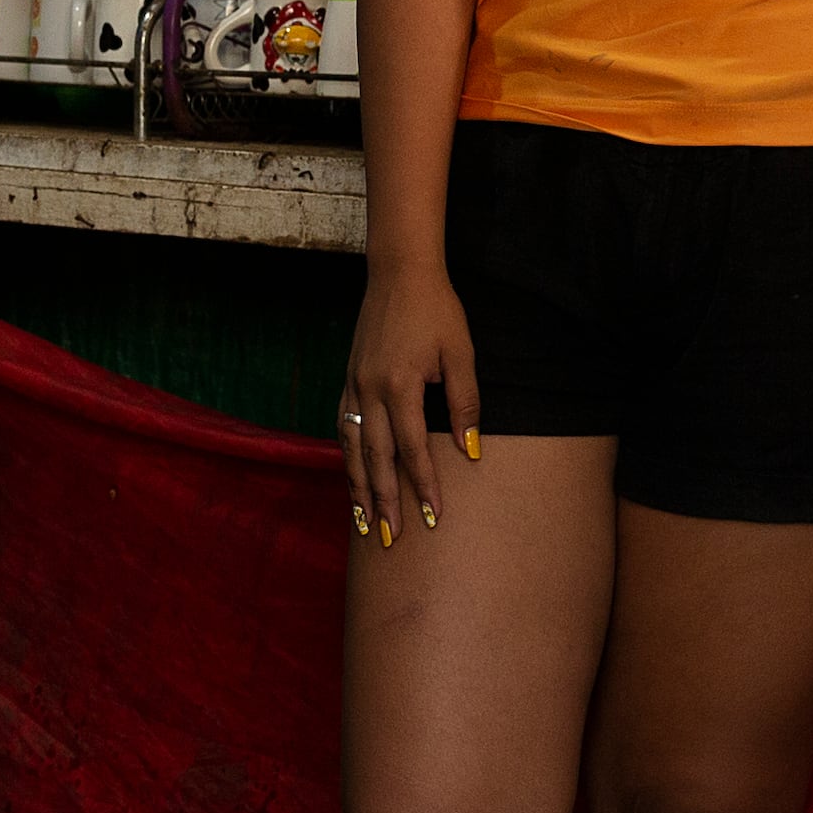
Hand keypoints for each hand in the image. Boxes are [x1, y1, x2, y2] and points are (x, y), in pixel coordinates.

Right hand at [340, 267, 481, 545]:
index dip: (423, 485)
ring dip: (358, 487)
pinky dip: (346, 457)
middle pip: (375, 459)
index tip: (433, 517)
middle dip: (384, 501)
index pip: (412, 449)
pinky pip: (343, 427)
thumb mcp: (461, 354)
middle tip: (390, 539)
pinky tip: (352, 476)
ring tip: (365, 521)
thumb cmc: (438, 310)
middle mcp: (370, 390)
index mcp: (400, 385)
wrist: (400, 273)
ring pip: (351, 447)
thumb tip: (470, 452)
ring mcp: (353, 385)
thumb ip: (466, 404)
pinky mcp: (348, 379)